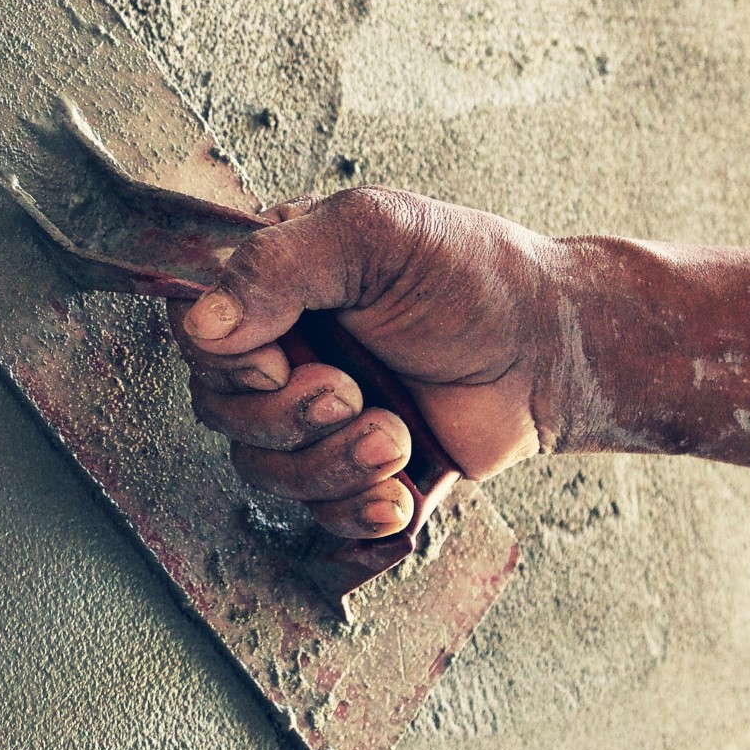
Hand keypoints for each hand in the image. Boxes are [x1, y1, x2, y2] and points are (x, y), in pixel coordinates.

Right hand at [169, 187, 559, 538]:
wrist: (551, 351)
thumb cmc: (475, 276)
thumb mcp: (375, 232)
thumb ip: (279, 264)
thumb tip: (204, 322)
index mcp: (279, 286)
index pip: (198, 334)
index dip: (230, 364)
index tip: (281, 361)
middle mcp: (286, 351)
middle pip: (222, 412)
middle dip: (287, 418)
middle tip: (352, 393)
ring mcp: (317, 418)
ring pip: (265, 471)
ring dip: (330, 466)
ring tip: (394, 435)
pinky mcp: (355, 472)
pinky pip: (319, 517)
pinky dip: (357, 511)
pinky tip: (399, 490)